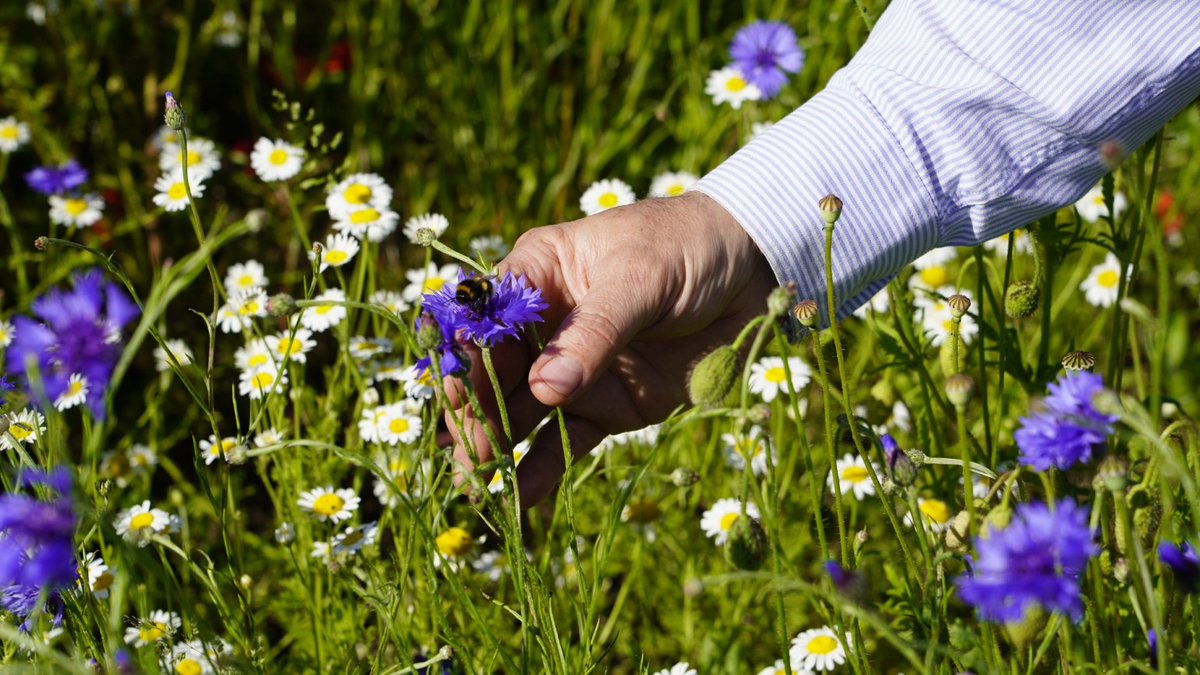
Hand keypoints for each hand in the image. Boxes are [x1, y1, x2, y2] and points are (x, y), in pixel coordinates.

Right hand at [445, 191, 776, 503]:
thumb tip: (543, 390)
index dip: (467, 358)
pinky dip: (545, 470)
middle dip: (474, 413)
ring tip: (474, 487)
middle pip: (495, 375)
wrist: (756, 272)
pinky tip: (519, 499)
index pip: (487, 321)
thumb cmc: (688, 248)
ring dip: (497, 449)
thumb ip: (595, 331)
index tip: (455, 396)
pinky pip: (569, 442)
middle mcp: (547, 328)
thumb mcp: (640, 276)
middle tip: (459, 454)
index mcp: (539, 277)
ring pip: (524, 415)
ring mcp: (577, 372)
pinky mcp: (610, 407)